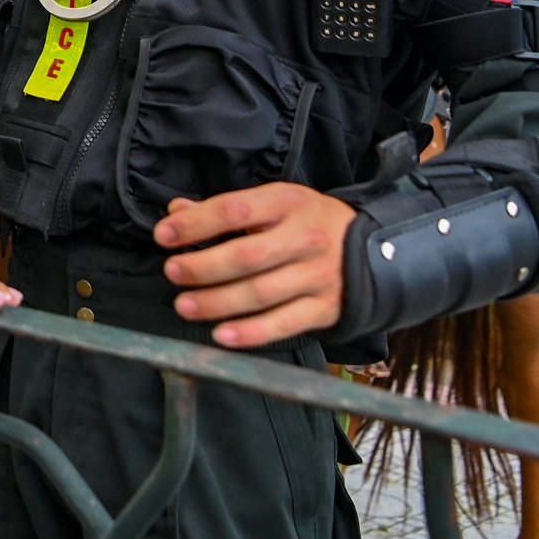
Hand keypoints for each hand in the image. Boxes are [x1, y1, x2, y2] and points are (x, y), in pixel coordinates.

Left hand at [154, 183, 358, 348]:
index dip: (195, 224)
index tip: (164, 235)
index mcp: (287, 202)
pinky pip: (283, 324)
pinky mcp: (324, 308)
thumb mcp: (273, 203)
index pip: (235, 210)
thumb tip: (176, 212)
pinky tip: (221, 335)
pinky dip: (250, 333)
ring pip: (260, 293)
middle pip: (246, 257)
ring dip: (216, 302)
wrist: (374, 248)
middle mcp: (304, 238)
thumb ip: (223, 209)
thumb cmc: (307, 222)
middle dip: (202, 267)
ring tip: (185, 305)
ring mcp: (317, 275)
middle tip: (172, 273)